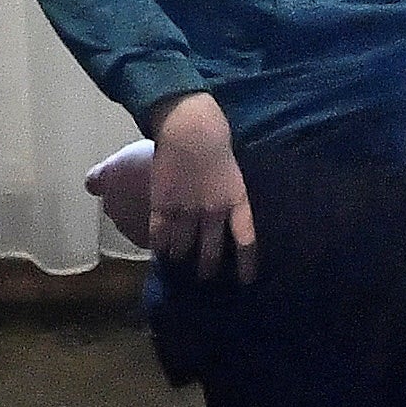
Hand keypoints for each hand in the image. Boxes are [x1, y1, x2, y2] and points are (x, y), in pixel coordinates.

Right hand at [146, 95, 255, 277]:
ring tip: (178, 261)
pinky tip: (159, 252)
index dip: (246, 264)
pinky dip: (159, 246)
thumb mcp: (232, 169)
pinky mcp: (163, 205)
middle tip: (205, 275)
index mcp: (236, 201)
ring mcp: (187, 210)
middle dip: (207, 267)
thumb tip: (224, 209)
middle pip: (211, 251)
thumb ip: (228, 192)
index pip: (246, 241)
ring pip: (183, 247)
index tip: (246, 280)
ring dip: (180, 256)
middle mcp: (214, 212)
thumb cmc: (214, 137)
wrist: (189, 127)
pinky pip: (159, 235)